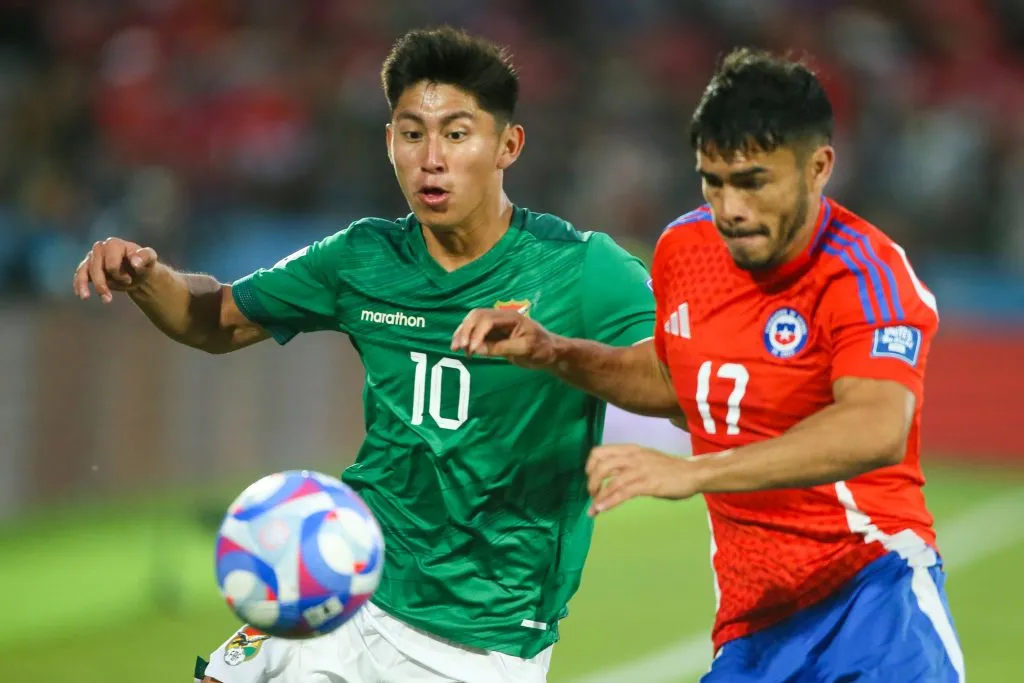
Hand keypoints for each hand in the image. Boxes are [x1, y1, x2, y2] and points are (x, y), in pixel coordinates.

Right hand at [73, 238, 158, 302]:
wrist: (137, 274)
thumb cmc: (143, 264)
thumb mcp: (150, 259)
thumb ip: (145, 257)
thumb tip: (135, 262)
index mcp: (114, 244)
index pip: (110, 263)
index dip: (118, 275)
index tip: (128, 280)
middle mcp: (100, 248)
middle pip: (95, 268)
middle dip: (103, 284)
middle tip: (114, 294)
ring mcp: (92, 257)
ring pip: (85, 272)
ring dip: (89, 287)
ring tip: (95, 299)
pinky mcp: (87, 267)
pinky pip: (80, 275)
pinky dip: (79, 285)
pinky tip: (82, 295)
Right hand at [451, 308, 557, 368]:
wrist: (549, 352)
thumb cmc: (541, 349)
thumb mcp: (524, 350)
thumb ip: (501, 348)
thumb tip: (476, 349)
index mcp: (511, 317)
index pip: (487, 320)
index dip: (476, 333)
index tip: (471, 349)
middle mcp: (502, 317)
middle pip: (477, 316)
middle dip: (465, 330)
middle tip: (458, 347)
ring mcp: (497, 324)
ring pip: (473, 321)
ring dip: (462, 332)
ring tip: (455, 348)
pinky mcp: (494, 332)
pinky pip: (476, 331)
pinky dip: (467, 337)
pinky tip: (462, 347)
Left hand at [585, 444, 701, 515]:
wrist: (693, 473)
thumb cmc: (668, 469)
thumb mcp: (644, 459)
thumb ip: (627, 464)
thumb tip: (608, 476)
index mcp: (630, 449)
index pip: (600, 452)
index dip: (590, 466)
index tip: (590, 478)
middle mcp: (633, 457)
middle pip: (601, 466)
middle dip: (592, 482)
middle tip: (592, 495)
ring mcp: (641, 470)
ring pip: (611, 481)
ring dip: (598, 496)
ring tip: (594, 508)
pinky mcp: (649, 484)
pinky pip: (623, 493)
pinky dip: (609, 502)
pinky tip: (602, 510)